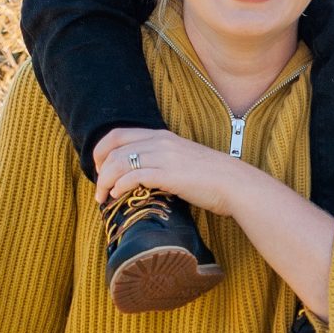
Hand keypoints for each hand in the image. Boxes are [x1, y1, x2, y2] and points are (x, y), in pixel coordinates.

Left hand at [93, 126, 238, 216]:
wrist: (234, 183)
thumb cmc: (211, 177)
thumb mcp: (182, 159)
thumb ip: (162, 160)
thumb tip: (143, 174)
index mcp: (161, 136)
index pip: (117, 134)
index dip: (100, 151)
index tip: (99, 169)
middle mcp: (159, 142)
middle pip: (113, 149)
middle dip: (99, 170)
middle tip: (99, 189)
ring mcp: (164, 157)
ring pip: (119, 163)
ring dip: (105, 182)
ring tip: (103, 198)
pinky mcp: (169, 175)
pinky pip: (134, 176)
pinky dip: (120, 186)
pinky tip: (117, 196)